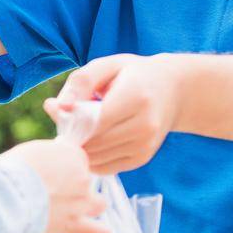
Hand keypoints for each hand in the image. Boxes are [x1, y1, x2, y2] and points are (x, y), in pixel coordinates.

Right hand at [3, 139, 109, 232]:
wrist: (8, 195)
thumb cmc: (14, 170)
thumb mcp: (33, 151)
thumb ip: (50, 156)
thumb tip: (51, 163)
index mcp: (73, 155)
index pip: (77, 159)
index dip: (62, 166)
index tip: (48, 172)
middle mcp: (82, 178)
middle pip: (85, 181)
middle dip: (71, 186)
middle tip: (49, 192)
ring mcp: (81, 203)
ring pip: (99, 205)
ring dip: (88, 207)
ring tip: (70, 211)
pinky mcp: (74, 226)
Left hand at [44, 53, 186, 173]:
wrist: (175, 90)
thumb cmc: (134, 74)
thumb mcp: (108, 65)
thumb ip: (80, 82)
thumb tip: (57, 107)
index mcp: (136, 97)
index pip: (93, 121)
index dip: (69, 118)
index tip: (57, 109)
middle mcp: (144, 125)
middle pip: (94, 142)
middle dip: (71, 134)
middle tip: (64, 119)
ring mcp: (145, 145)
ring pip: (97, 158)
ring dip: (80, 147)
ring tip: (79, 127)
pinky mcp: (143, 158)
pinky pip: (106, 167)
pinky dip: (92, 157)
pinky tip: (91, 139)